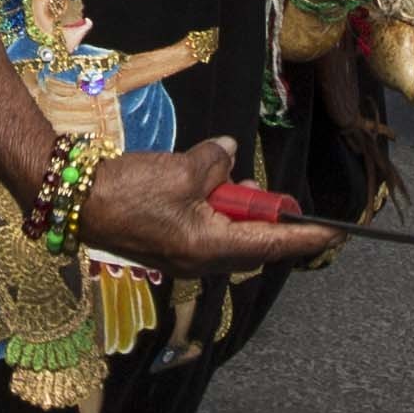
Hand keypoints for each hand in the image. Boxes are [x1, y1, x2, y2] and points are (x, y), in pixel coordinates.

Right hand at [71, 137, 334, 273]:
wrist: (76, 201)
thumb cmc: (130, 190)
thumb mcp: (182, 169)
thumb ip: (215, 162)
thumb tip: (229, 153)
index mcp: (210, 245)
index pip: (272, 242)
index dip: (306, 236)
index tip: (336, 233)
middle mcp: (202, 259)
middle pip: (253, 243)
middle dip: (269, 219)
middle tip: (285, 200)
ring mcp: (184, 256)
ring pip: (230, 236)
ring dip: (239, 210)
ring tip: (230, 180)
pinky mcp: (169, 246)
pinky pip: (207, 231)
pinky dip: (216, 210)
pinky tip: (207, 185)